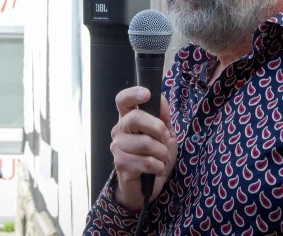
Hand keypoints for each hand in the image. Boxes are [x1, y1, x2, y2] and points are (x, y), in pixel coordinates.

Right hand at [111, 86, 177, 211]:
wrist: (147, 187)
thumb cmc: (155, 157)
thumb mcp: (165, 136)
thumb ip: (163, 117)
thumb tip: (161, 99)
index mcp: (128, 120)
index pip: (123, 100)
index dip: (133, 94)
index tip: (147, 94)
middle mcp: (119, 131)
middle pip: (136, 118)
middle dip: (159, 129)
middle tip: (165, 140)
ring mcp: (117, 148)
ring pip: (146, 142)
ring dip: (162, 153)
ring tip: (161, 159)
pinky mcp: (121, 164)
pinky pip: (147, 161)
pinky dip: (159, 167)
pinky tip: (156, 170)